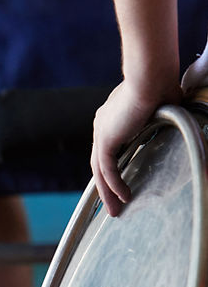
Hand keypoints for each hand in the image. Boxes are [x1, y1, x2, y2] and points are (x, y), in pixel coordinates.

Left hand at [91, 79, 181, 216]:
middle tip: (113, 208)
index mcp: (113, 116)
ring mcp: (102, 131)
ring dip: (107, 193)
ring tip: (115, 212)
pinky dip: (114, 185)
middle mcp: (103, 124)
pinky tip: (124, 198)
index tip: (120, 186)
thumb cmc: (162, 83)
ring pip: (100, 171)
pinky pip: (107, 169)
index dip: (113, 169)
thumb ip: (166, 119)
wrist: (152, 74)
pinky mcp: (105, 138)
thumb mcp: (164, 106)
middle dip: (105, 188)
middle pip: (100, 164)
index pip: (108, 149)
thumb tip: (185, 122)